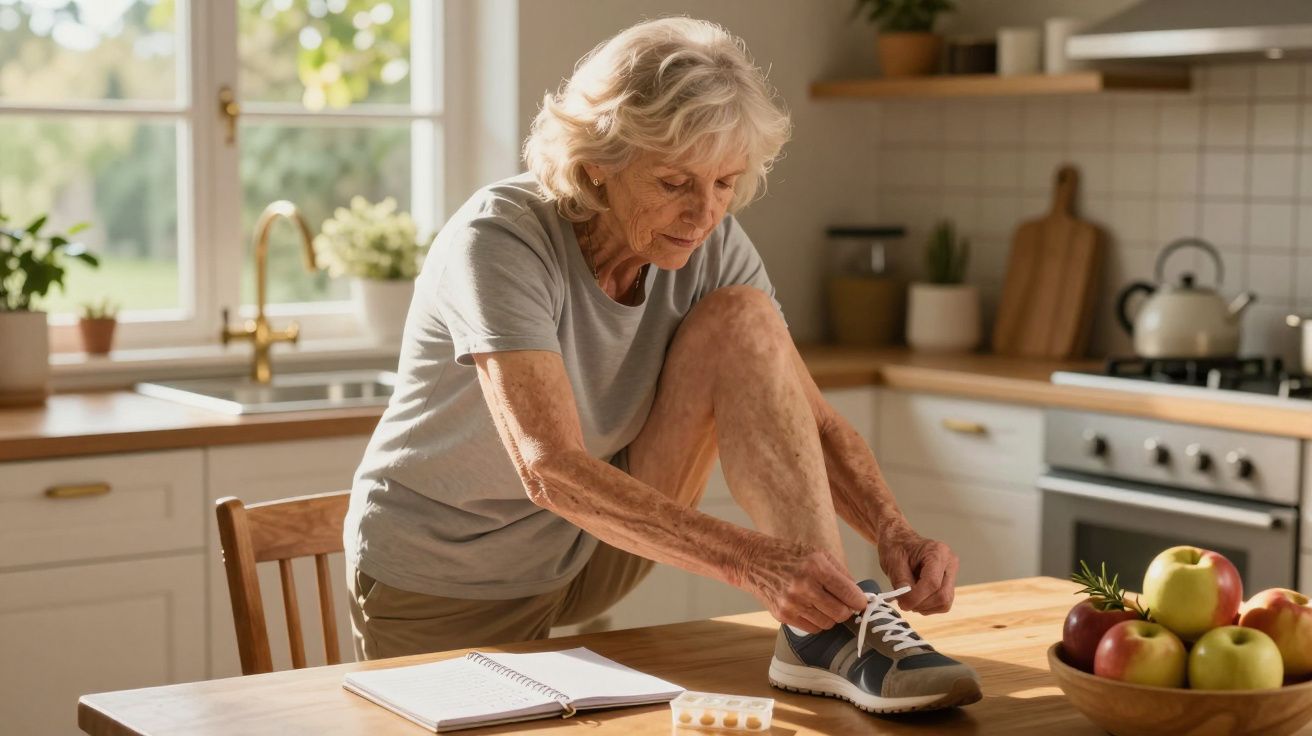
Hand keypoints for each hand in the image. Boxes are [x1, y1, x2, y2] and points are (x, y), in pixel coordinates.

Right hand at [740, 537, 867, 633]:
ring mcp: (792, 603)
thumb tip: (858, 594)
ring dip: (830, 616)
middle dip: (846, 610)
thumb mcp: (818, 553)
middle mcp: (804, 587)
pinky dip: (816, 621)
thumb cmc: (788, 555)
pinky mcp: (783, 615)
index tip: (862, 603)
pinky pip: (812, 628)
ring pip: (828, 623)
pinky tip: (810, 608)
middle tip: (843, 604)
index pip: (849, 593)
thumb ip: (840, 573)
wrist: (753, 561)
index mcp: (816, 567)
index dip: (860, 601)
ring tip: (823, 603)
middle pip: (840, 613)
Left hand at [877, 522, 958, 613]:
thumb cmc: (896, 547)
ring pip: (945, 602)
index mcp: (938, 552)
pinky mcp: (949, 584)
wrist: (900, 540)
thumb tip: (906, 602)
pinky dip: (928, 606)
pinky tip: (916, 597)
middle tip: (904, 601)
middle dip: (921, 604)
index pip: (932, 583)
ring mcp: (951, 574)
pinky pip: (943, 604)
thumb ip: (901, 583)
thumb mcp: (893, 562)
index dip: (916, 597)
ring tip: (909, 597)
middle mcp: (950, 563)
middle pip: (943, 595)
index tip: (901, 602)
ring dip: (924, 607)